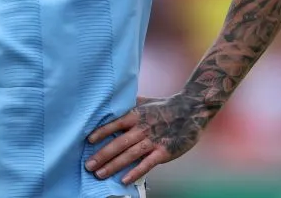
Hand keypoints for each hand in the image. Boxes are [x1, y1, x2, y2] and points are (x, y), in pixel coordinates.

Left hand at [85, 95, 204, 184]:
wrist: (191, 109)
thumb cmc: (165, 106)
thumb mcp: (145, 100)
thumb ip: (128, 103)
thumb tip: (111, 101)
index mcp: (136, 115)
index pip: (114, 124)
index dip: (101, 132)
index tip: (88, 141)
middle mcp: (142, 128)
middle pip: (119, 143)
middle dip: (102, 155)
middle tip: (88, 166)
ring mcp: (153, 140)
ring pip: (130, 155)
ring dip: (113, 165)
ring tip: (99, 174)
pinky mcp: (164, 151)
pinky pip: (147, 164)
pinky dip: (135, 172)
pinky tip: (124, 180)